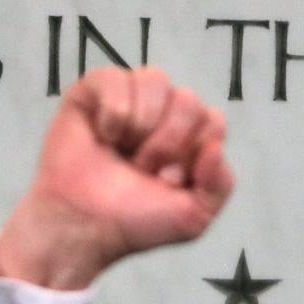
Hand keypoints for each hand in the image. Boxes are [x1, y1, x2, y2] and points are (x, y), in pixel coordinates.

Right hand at [0, 66, 234, 289]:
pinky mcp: (93, 92)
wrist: (83, 225)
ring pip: (156, 80)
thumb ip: (220, 185)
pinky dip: (113, 112)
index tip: (168, 181)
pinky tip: (102, 136)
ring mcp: (129, 98)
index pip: (213, 120)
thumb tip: (215, 147)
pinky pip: (116, 78)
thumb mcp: (193, 217)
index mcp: (189, 137)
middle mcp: (163, 113)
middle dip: (166, 143)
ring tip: (121, 152)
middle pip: (189, 100)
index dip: (192, 152)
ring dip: (140, 126)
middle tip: (141, 169)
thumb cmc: (133, 220)